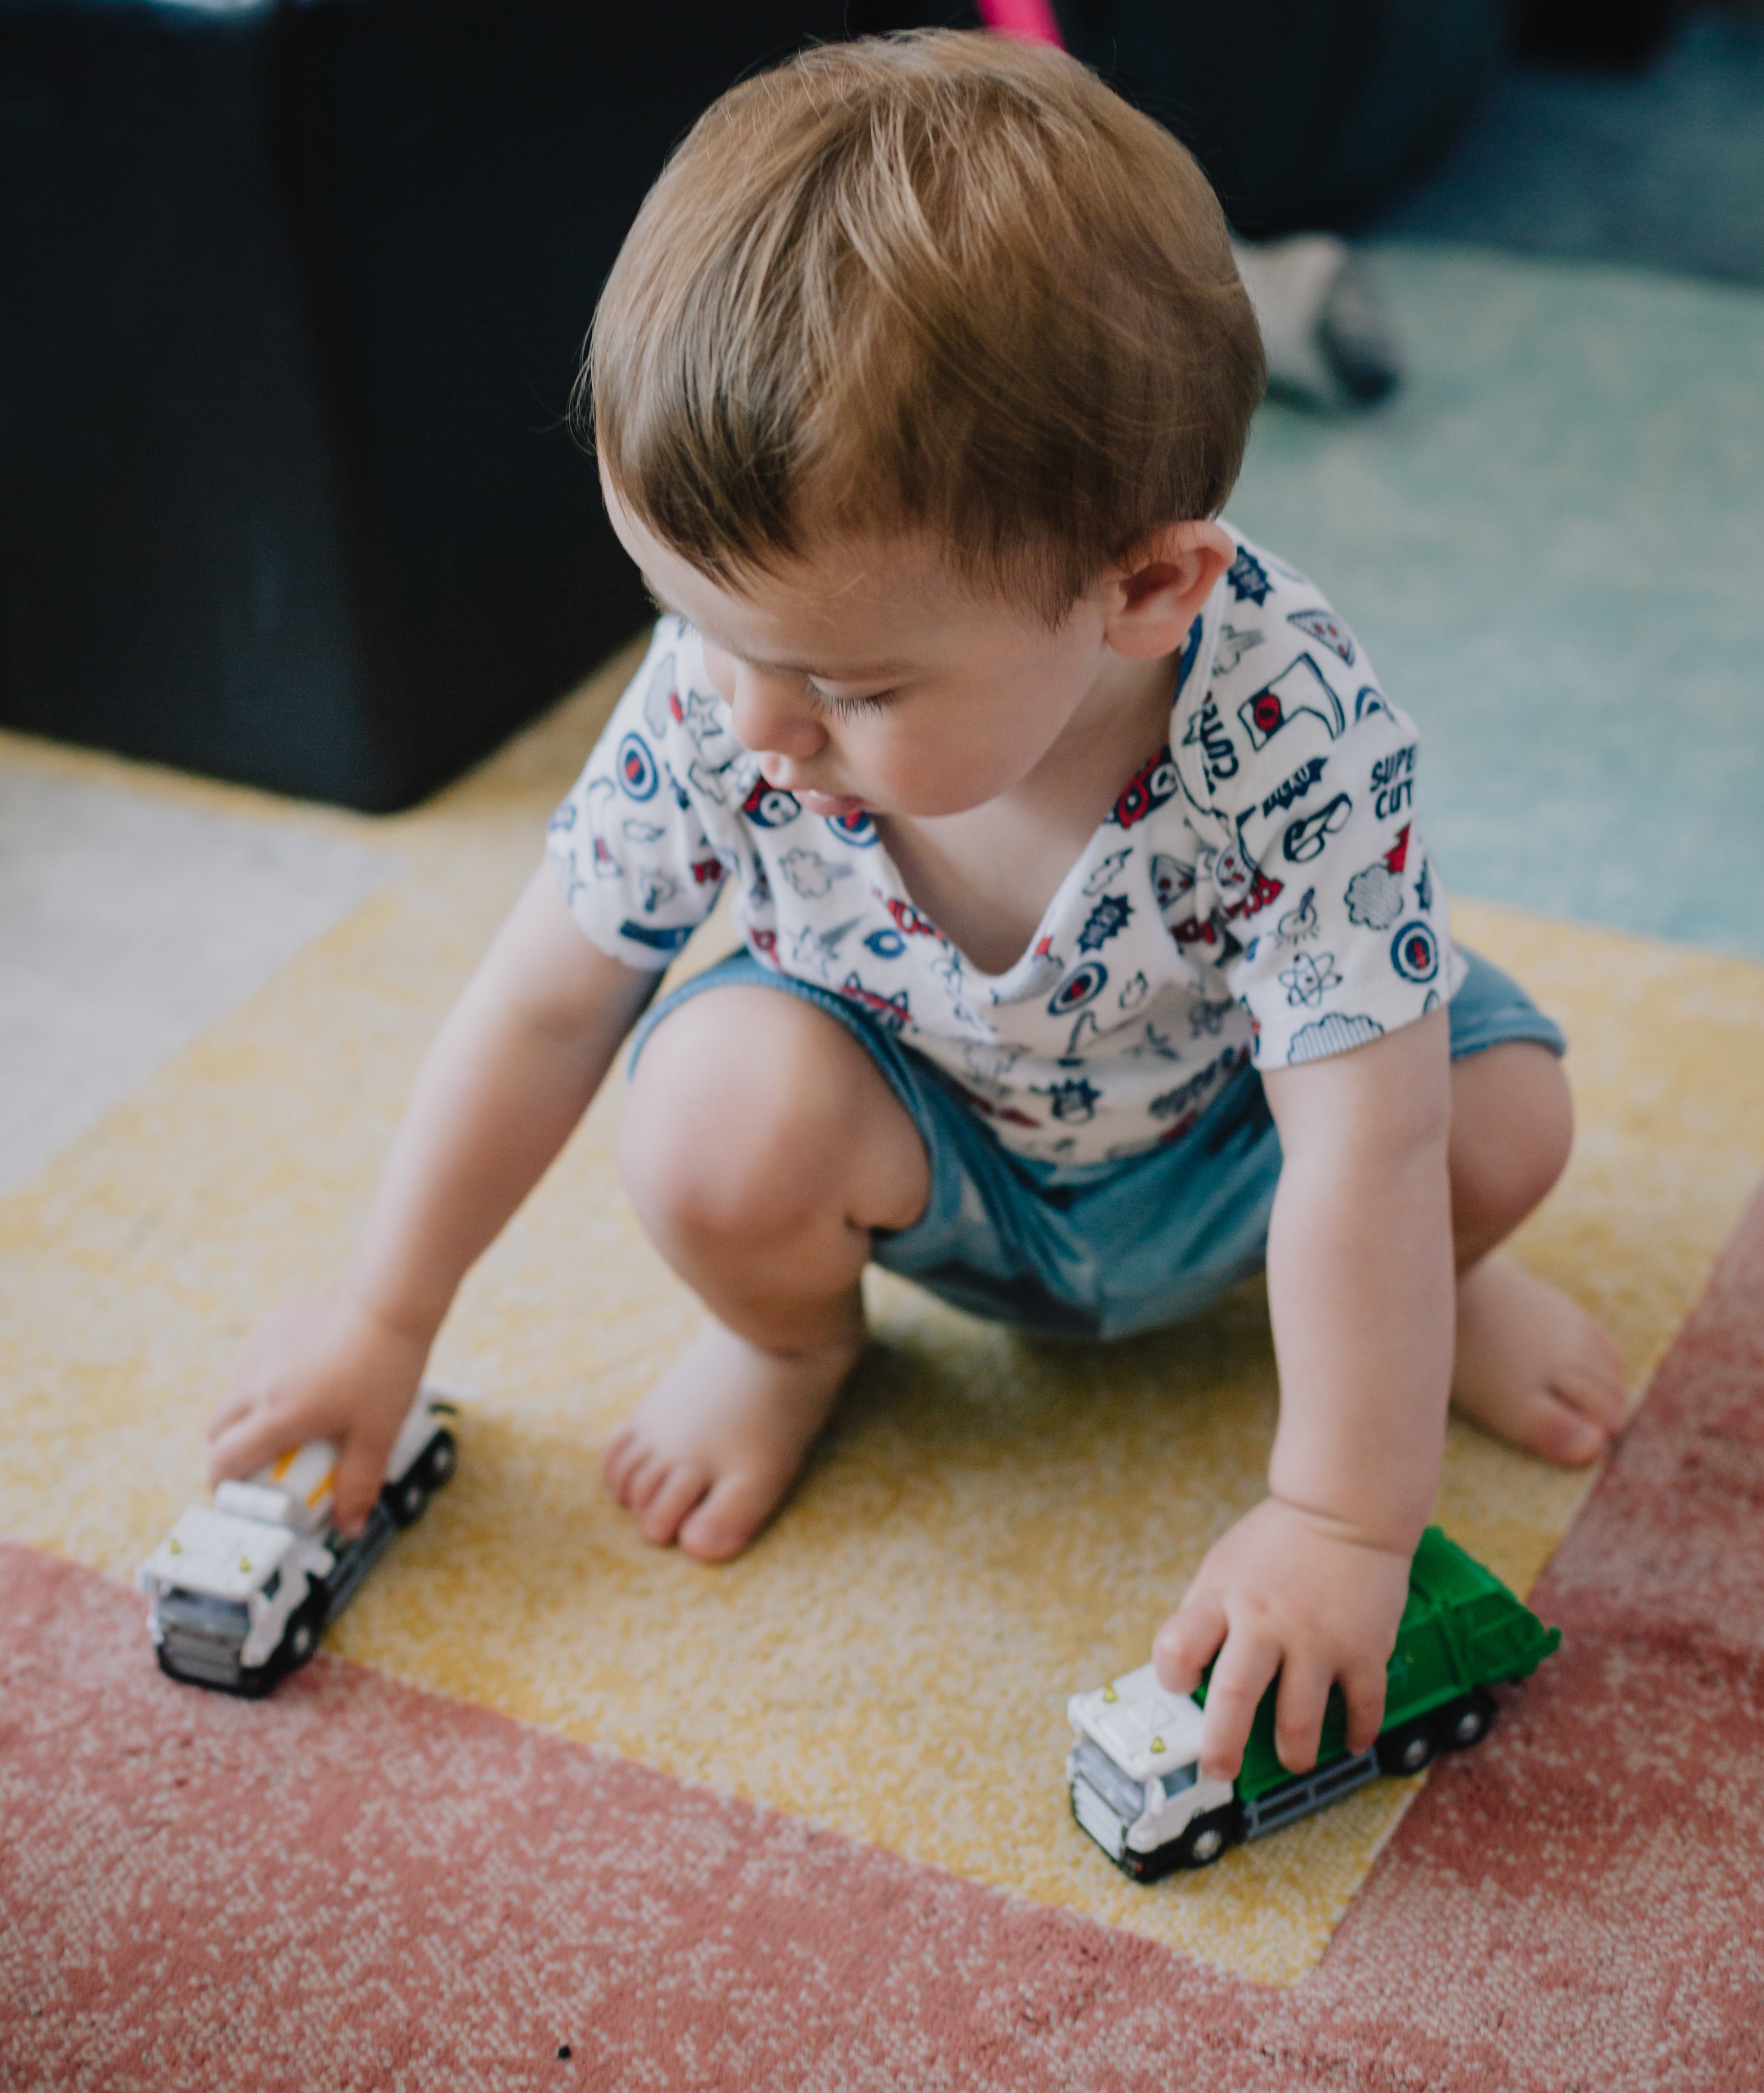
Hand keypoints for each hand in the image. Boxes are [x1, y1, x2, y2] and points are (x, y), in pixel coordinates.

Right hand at [207, 1285, 429, 1535]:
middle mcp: (258, 1382)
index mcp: (277, 1415)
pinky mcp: (273, 1322)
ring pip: (238, 1392)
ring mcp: (261, 1348)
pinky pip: (258, 1360)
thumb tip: (349, 1527)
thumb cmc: (386, 1366)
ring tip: (298, 1416)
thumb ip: (358, 1484)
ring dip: (253, 1412)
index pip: (225, 1461)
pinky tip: (312, 1374)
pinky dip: (271, 1376)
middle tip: (265, 1462)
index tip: (238, 1497)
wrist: (391, 1301)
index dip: (223, 1485)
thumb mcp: (377, 1434)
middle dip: (231, 1450)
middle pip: (219, 1427)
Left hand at [1151, 1497, 1411, 1781]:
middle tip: (1220, 1768)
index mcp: (1223, 1598)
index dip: (1171, 1678)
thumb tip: (1184, 1671)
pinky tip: (1351, 1739)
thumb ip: (1205, 1613)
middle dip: (1222, 1746)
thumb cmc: (1278, 1541)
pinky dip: (1357, 1733)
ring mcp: (1317, 1638)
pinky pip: (1363, 1708)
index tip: (1180, 1690)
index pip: (1177, 1647)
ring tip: (1292, 1757)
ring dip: (1294, 1752)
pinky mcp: (1363, 1648)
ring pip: (1299, 1720)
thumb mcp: (1224, 1566)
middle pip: (1233, 1697)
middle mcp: (1265, 1622)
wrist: (1345, 1507)